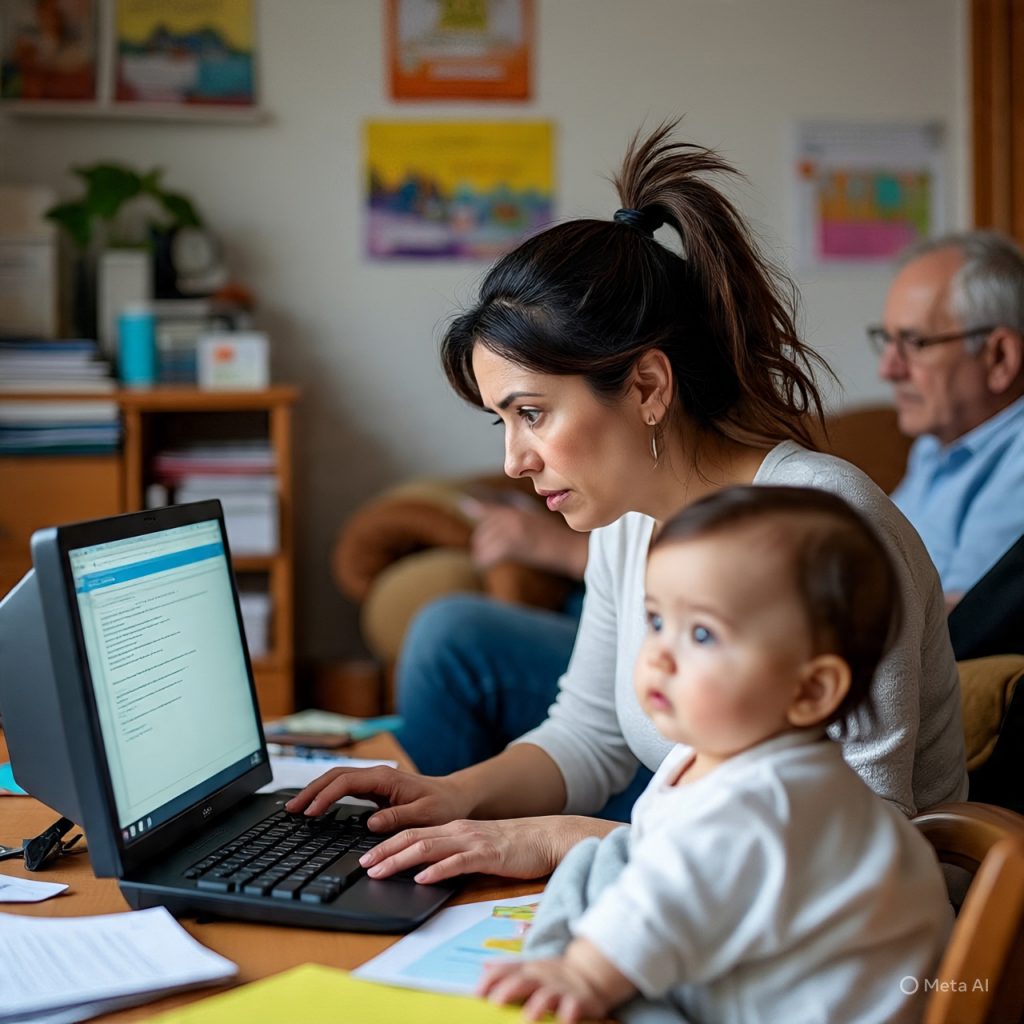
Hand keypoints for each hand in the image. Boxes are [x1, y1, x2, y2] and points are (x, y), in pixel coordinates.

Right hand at [283, 766, 471, 832]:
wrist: (455, 797)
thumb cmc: (442, 805)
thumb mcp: (424, 815)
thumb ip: (398, 817)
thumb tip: (370, 823)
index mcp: (385, 778)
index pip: (346, 781)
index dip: (325, 795)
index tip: (310, 812)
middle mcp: (376, 775)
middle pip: (334, 776)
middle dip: (311, 791)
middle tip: (290, 810)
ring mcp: (374, 781)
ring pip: (336, 780)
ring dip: (315, 792)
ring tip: (296, 808)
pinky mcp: (374, 789)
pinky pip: (344, 788)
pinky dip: (326, 795)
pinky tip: (316, 807)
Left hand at [359, 816, 564, 883]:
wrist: (547, 837)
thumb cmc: (514, 847)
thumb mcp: (478, 847)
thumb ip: (454, 855)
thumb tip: (426, 871)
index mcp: (454, 829)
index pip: (412, 833)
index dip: (387, 844)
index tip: (365, 858)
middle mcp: (458, 831)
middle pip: (413, 838)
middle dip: (384, 851)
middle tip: (362, 866)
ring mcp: (472, 841)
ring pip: (428, 848)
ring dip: (400, 860)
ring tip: (380, 872)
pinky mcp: (488, 855)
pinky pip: (457, 862)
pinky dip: (437, 870)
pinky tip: (422, 880)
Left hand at [462, 499, 587, 578]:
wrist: (569, 548)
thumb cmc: (555, 533)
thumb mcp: (536, 515)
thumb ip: (516, 509)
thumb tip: (497, 511)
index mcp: (518, 510)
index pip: (490, 508)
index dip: (476, 507)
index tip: (463, 504)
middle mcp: (512, 519)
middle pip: (485, 527)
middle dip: (481, 537)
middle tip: (479, 545)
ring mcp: (512, 532)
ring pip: (485, 541)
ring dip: (481, 550)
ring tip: (480, 555)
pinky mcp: (514, 548)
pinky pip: (490, 555)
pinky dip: (484, 561)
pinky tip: (482, 564)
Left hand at [479, 946, 631, 1023]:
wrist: (590, 973)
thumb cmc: (553, 977)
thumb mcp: (531, 968)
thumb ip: (510, 970)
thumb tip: (484, 966)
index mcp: (528, 969)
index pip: (504, 970)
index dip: (489, 980)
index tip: (477, 994)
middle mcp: (542, 977)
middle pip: (522, 981)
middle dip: (508, 990)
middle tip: (495, 1003)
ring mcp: (559, 989)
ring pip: (547, 996)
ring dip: (537, 1005)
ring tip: (528, 1017)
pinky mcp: (578, 1001)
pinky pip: (573, 1008)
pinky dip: (568, 1016)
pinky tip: (564, 1023)